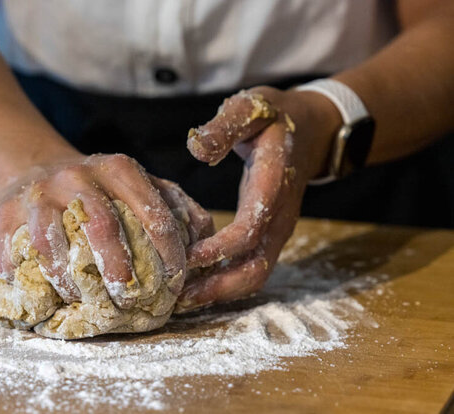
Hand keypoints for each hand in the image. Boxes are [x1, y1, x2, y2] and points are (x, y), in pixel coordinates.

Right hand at [0, 153, 211, 308]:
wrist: (38, 167)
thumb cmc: (100, 188)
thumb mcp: (140, 185)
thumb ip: (177, 207)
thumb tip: (204, 242)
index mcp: (119, 169)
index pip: (151, 212)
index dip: (167, 252)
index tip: (172, 284)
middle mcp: (79, 175)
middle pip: (101, 224)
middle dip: (117, 266)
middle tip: (128, 297)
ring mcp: (40, 191)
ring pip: (51, 239)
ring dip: (67, 277)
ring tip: (79, 301)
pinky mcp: (6, 208)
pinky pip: (9, 244)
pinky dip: (16, 270)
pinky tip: (30, 290)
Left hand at [176, 86, 341, 311]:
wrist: (311, 130)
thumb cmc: (275, 117)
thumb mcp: (251, 108)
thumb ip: (226, 126)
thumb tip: (197, 149)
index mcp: (273, 187)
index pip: (250, 230)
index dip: (220, 249)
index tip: (187, 258)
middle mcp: (279, 218)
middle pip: (255, 269)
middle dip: (218, 287)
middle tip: (177, 296)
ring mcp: (276, 230)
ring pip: (254, 276)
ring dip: (220, 291)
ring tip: (181, 298)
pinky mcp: (269, 235)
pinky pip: (251, 267)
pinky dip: (225, 280)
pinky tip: (195, 280)